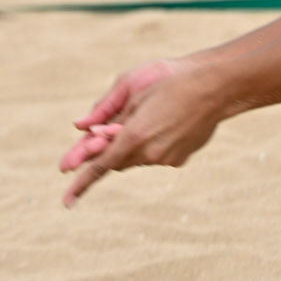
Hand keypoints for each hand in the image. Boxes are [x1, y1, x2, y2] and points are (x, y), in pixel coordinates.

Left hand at [59, 57, 224, 206]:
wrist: (214, 86)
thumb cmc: (168, 79)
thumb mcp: (129, 86)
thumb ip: (103, 110)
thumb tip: (81, 127)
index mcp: (134, 135)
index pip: (101, 165)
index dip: (81, 182)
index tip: (67, 201)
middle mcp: (150, 153)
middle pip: (116, 160)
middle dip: (104, 151)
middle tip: (95, 137)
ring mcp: (166, 159)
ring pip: (135, 158)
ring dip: (130, 144)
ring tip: (147, 113)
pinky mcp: (179, 159)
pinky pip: (154, 155)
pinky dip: (149, 143)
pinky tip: (164, 121)